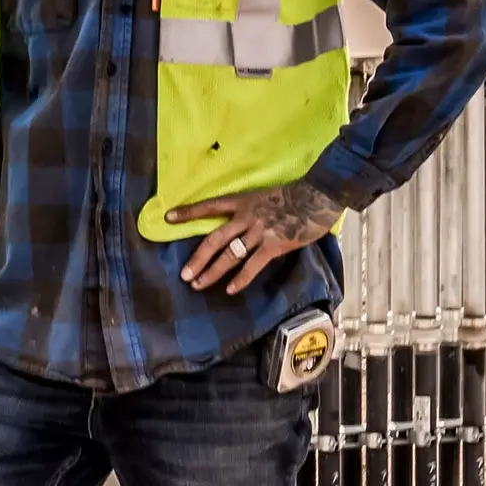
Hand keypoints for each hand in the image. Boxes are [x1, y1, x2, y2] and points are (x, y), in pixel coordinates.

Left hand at [175, 181, 344, 294]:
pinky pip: (253, 265)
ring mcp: (259, 232)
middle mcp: (245, 217)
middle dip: (197, 259)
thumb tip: (240, 225)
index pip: (209, 206)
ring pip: (229, 255)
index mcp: (242, 202)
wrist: (317, 196)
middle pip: (214, 240)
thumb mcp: (264, 196)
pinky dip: (241, 279)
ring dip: (212, 272)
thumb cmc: (293, 196)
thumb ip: (250, 211)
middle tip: (184, 275)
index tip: (168, 218)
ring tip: (198, 284)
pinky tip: (230, 289)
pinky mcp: (274, 245)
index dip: (188, 212)